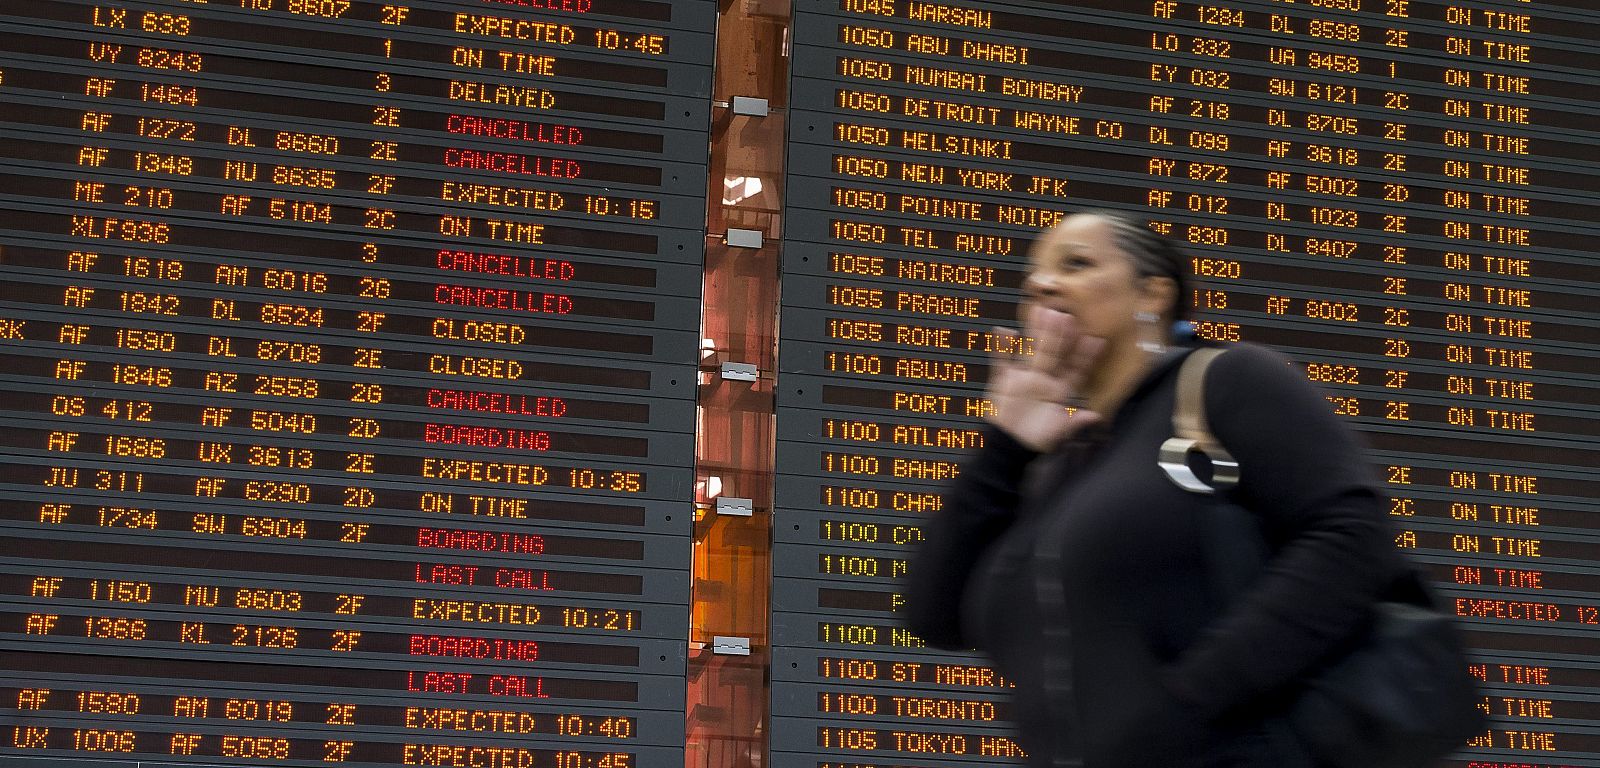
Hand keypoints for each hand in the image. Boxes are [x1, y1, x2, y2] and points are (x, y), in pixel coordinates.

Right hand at [986, 305, 1104, 451]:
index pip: (1075, 369)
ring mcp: (1024, 377)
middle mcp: (1044, 379)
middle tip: (1065, 316)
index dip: (1086, 356)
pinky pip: (1002, 361)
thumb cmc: (1037, 438)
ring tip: (1039, 312)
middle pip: (1054, 353)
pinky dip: (1001, 347)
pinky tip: (1004, 331)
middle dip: (1059, 336)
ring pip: (1031, 350)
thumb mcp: (1059, 432)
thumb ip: (1075, 422)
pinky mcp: (1004, 380)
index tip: (1096, 340)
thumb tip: (1095, 416)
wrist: (1010, 444)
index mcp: (1060, 390)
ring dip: (1035, 332)